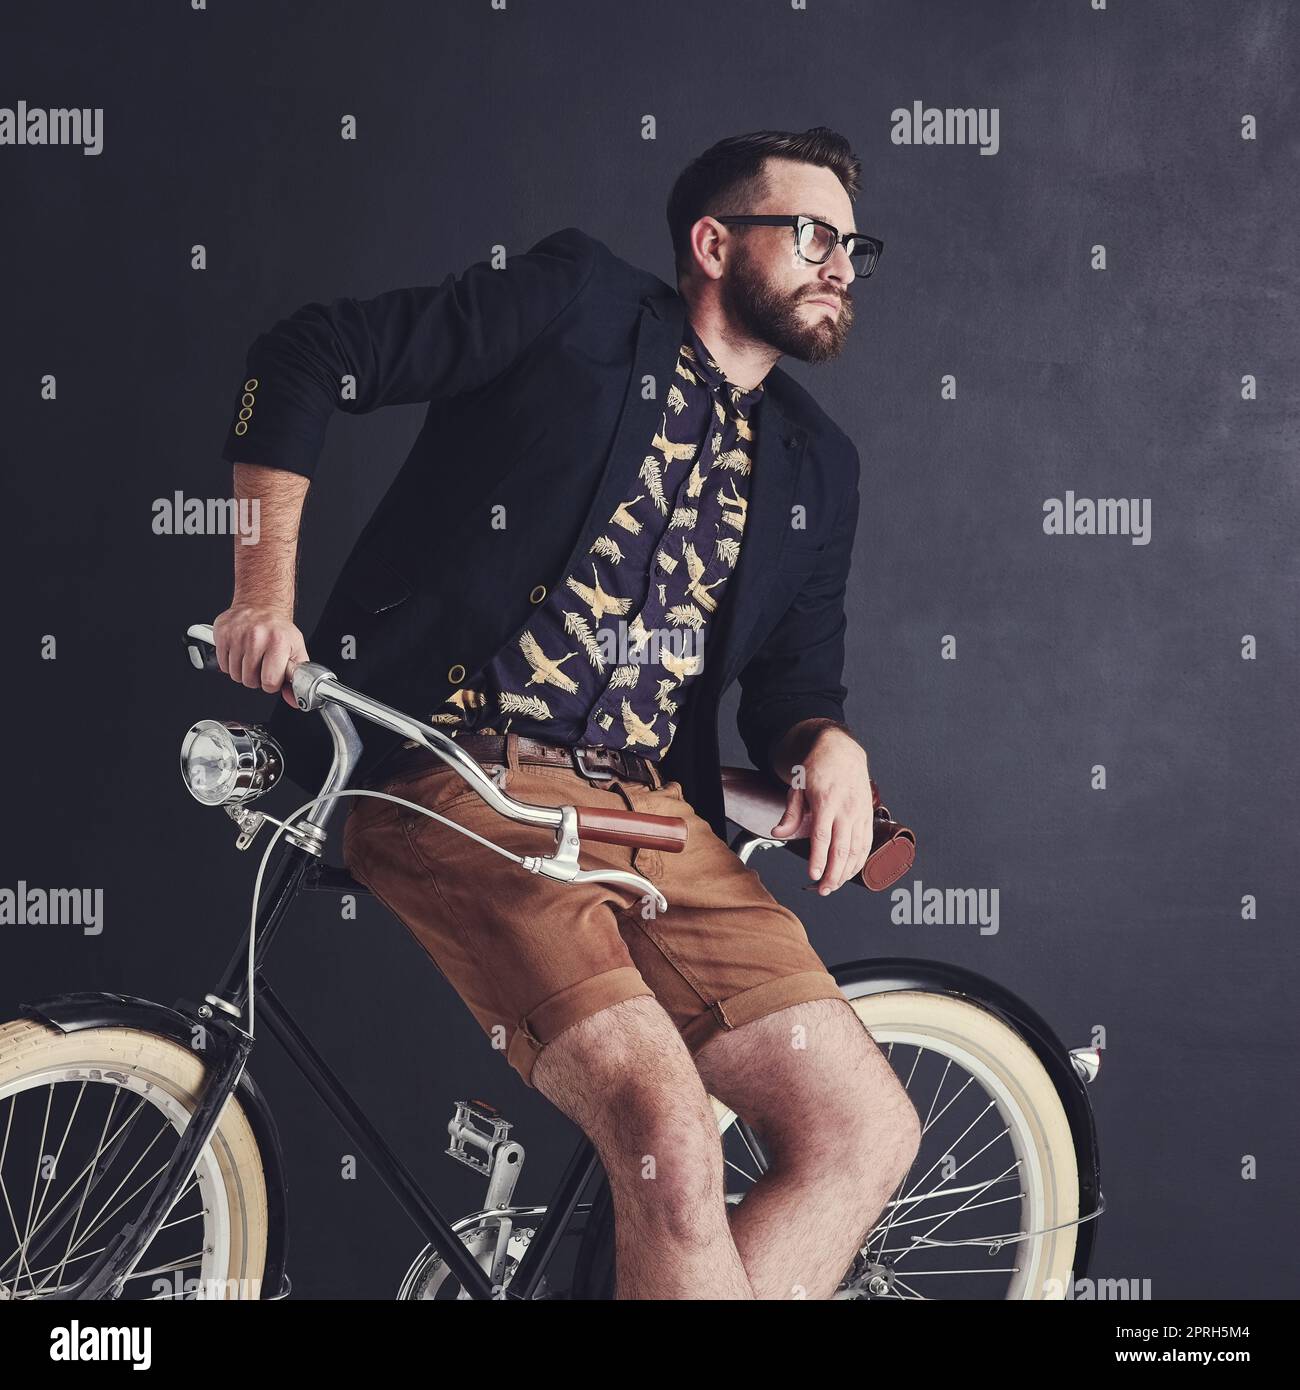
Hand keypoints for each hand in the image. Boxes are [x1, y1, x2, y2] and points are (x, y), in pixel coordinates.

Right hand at [212, 605, 307, 708]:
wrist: (261, 605)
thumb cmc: (279, 629)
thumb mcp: (296, 650)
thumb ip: (297, 677)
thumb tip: (294, 700)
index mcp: (278, 642)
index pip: (269, 682)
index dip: (271, 683)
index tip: (272, 676)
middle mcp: (257, 637)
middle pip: (249, 681)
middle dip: (256, 678)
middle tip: (261, 666)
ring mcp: (237, 635)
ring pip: (235, 674)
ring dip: (243, 672)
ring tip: (252, 658)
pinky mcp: (222, 634)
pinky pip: (223, 665)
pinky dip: (231, 664)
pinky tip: (240, 653)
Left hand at [769, 727, 872, 894]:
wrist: (842, 752)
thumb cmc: (817, 769)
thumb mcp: (797, 786)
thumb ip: (790, 813)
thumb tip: (777, 833)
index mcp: (826, 801)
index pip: (822, 837)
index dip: (818, 858)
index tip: (812, 875)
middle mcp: (847, 809)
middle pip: (841, 849)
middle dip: (832, 873)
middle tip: (822, 889)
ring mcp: (860, 813)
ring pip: (856, 850)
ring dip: (845, 872)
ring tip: (832, 886)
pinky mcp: (868, 816)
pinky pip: (866, 844)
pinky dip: (859, 862)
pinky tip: (849, 873)